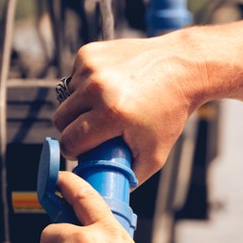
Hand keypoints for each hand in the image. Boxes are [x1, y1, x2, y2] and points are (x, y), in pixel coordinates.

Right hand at [54, 34, 204, 183]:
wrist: (182, 68)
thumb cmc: (170, 112)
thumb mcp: (155, 154)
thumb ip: (129, 176)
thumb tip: (106, 190)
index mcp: (111, 114)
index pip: (70, 141)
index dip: (74, 151)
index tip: (84, 151)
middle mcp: (97, 87)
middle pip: (60, 119)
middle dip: (72, 129)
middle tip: (91, 131)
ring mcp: (92, 67)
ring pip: (65, 98)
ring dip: (79, 106)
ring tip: (106, 106)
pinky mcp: (90, 52)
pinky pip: (73, 77)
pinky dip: (85, 85)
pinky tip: (108, 87)